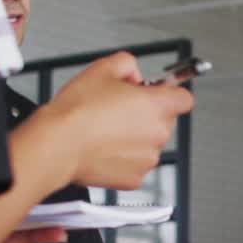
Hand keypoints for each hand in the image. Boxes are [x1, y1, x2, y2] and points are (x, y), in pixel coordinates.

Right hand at [35, 51, 194, 189]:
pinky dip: (123, 158)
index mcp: (157, 106)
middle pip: (164, 120)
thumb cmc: (77, 112)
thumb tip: (134, 74)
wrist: (58, 145)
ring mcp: (148, 159)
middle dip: (147, 114)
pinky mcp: (134, 178)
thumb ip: (127, 65)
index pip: (184, 98)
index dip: (169, 93)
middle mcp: (158, 134)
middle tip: (119, 109)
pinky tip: (103, 148)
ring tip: (106, 130)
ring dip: (134, 137)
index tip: (158, 92)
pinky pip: (135, 164)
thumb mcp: (102, 68)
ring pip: (149, 143)